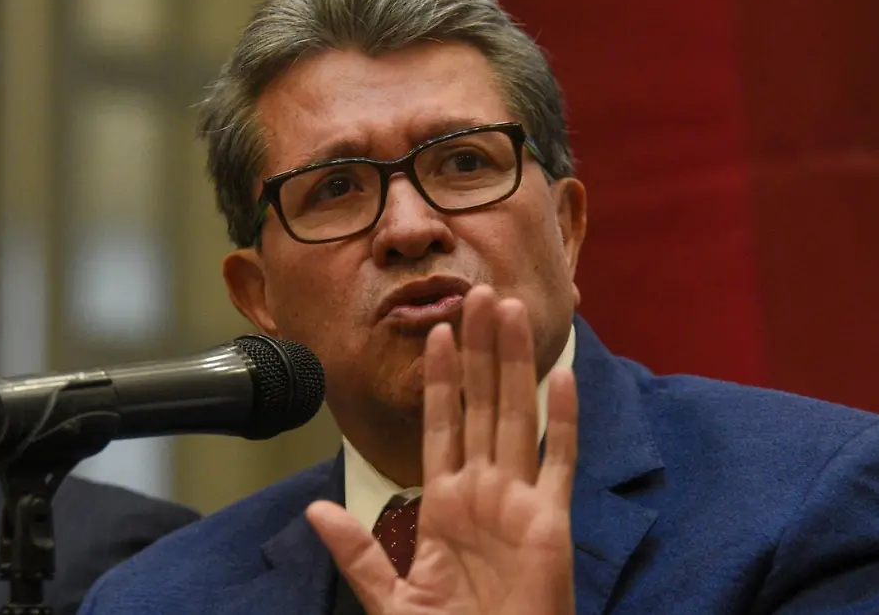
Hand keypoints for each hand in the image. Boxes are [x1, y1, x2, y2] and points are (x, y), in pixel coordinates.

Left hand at [306, 286, 578, 614]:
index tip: (435, 331)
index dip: (439, 378)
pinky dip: (561, 418)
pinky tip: (562, 375)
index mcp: (445, 506)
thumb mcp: (391, 598)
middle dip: (479, 349)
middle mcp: (483, 493)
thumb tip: (316, 511)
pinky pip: (556, 461)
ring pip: (514, 416)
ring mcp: (518, 502)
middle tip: (478, 293)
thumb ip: (358, 550)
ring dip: (513, 362)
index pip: (441, 424)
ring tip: (510, 311)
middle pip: (481, 404)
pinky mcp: (550, 522)